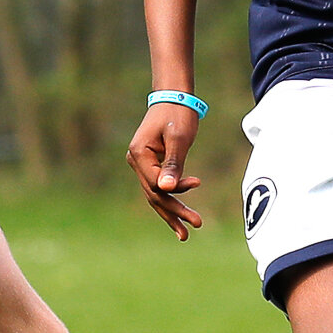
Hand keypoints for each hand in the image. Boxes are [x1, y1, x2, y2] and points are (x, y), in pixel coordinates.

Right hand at [126, 103, 204, 238]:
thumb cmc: (178, 113)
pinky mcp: (149, 166)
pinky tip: (179, 217)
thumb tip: (167, 189)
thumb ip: (173, 164)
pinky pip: (157, 189)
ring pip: (154, 195)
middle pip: (154, 194)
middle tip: (195, 226)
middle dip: (174, 211)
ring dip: (170, 214)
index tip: (198, 183)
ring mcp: (140, 165)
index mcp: (139, 154)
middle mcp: (135, 161)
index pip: (155, 182)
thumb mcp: (179, 138)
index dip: (176, 190)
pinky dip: (168, 202)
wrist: (174, 97)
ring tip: (185, 235)